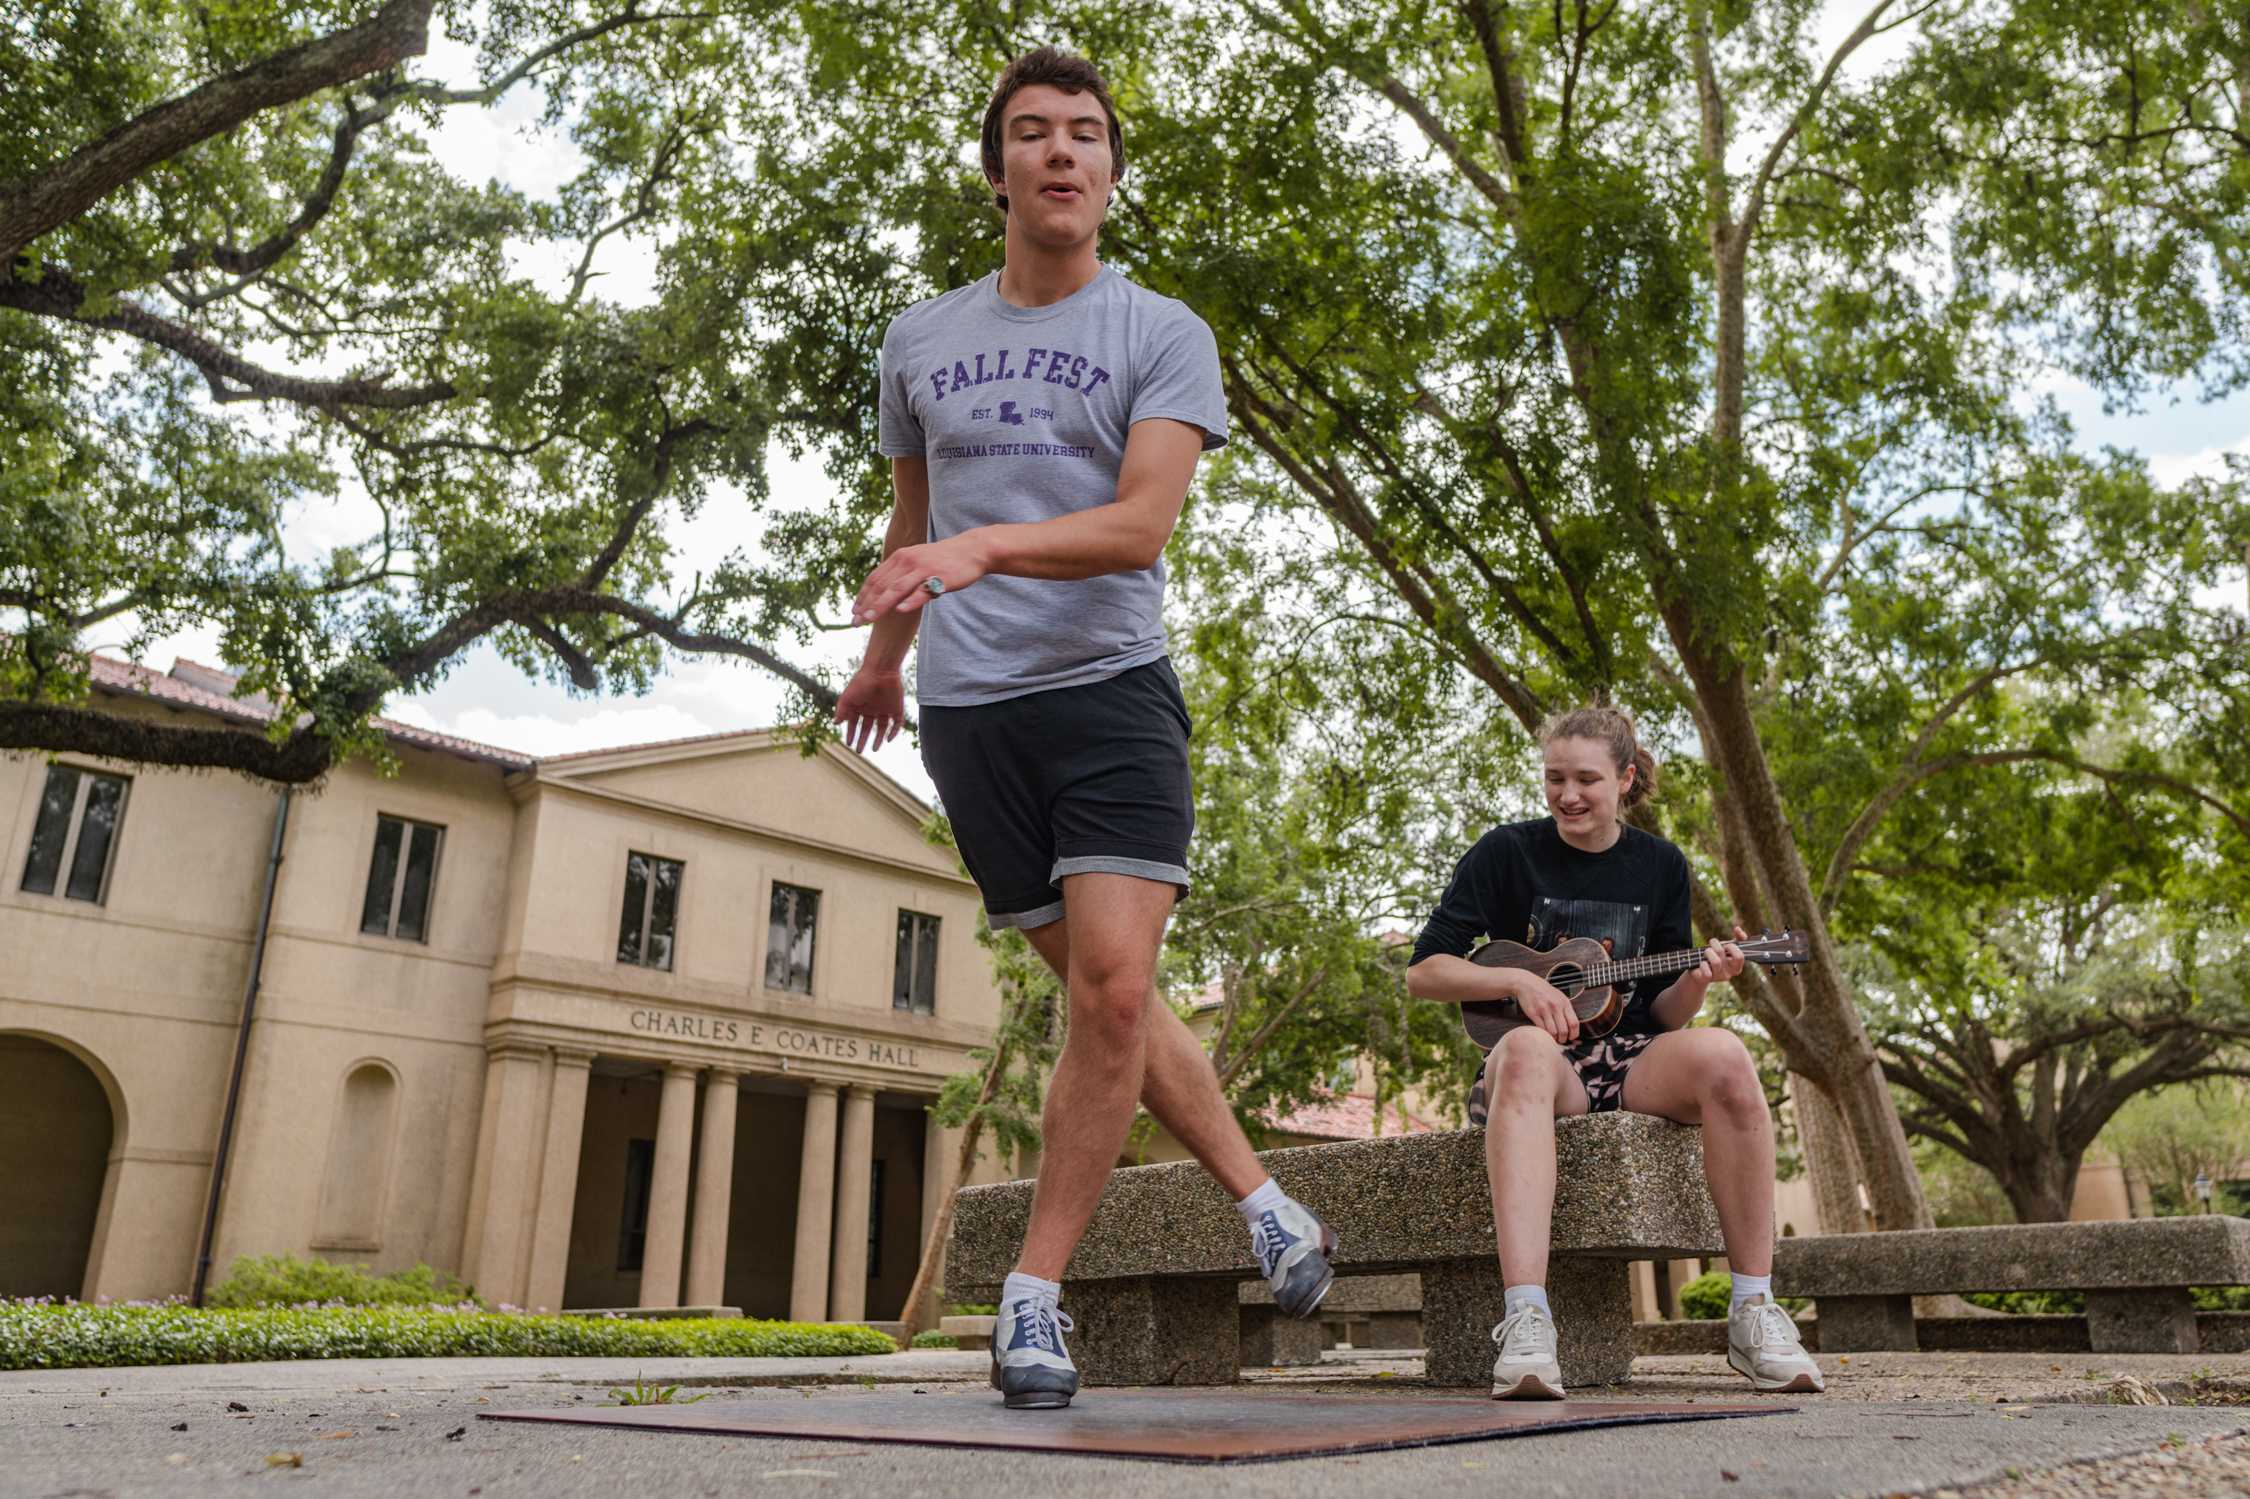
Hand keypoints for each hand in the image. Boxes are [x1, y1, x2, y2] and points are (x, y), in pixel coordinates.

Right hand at [832, 667, 905, 753]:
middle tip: (859, 751)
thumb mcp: (847, 697)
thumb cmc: (862, 682)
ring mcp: (885, 709)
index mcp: (860, 706)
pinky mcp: (897, 708)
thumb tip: (835, 723)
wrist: (881, 670)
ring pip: (882, 728)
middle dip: (862, 739)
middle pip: (867, 728)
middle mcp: (872, 709)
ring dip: (878, 739)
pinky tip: (888, 739)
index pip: (854, 723)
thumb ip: (841, 711)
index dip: (851, 733)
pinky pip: (897, 723)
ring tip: (874, 749)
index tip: (848, 743)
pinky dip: (893, 732)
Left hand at [852, 536, 987, 622]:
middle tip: (855, 622)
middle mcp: (908, 561)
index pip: (875, 579)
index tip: (854, 612)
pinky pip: (922, 591)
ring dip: (880, 605)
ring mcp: (923, 569)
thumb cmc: (943, 559)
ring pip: (896, 589)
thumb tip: (886, 593)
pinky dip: (910, 600)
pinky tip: (900, 610)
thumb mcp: (917, 561)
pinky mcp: (940, 578)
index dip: (862, 596)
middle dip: (867, 605)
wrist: (972, 550)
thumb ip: (901, 574)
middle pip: (881, 586)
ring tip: (869, 619)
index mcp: (900, 557)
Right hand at [1509, 970, 1579, 1043]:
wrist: (1528, 984)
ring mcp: (1544, 1010)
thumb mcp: (1560, 997)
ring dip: (1554, 1038)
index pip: (1574, 1023)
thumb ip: (1566, 1011)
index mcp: (1564, 1003)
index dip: (1574, 1034)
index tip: (1571, 1038)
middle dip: (1563, 1039)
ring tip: (1553, 1038)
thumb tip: (1573, 1028)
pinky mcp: (1533, 1013)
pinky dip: (1544, 1034)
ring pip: (1553, 1032)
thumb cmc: (1545, 992)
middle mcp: (1555, 1006)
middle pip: (1563, 1030)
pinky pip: (1541, 1029)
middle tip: (1561, 1040)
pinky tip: (1545, 1033)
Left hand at [1692, 925, 1748, 985]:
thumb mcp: (1727, 948)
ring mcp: (1717, 977)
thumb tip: (1737, 928)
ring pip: (1716, 962)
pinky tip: (1701, 963)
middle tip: (1712, 945)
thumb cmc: (1715, 957)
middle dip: (1716, 945)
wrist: (1697, 972)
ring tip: (1705, 952)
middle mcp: (1728, 974)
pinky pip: (1706, 972)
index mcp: (1736, 967)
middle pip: (1725, 955)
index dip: (1732, 947)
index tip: (1726, 945)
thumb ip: (1737, 939)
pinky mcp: (1706, 979)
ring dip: (1708, 952)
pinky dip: (1702, 964)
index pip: (1740, 956)